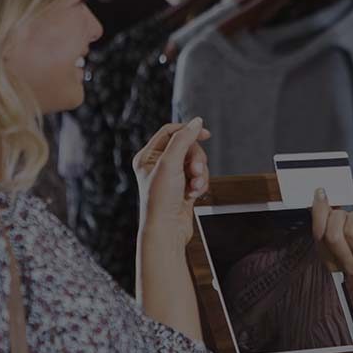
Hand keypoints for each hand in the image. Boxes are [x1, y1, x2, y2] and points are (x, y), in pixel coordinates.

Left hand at [133, 117, 211, 243]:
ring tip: (194, 186)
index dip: (188, 131)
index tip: (205, 134)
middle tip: (196, 170)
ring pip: (196, 163)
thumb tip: (196, 122)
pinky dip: (200, 184)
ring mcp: (171, 178)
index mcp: (147, 156)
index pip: (170, 132)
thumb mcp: (170, 163)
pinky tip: (194, 194)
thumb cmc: (161, 201)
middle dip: (196, 159)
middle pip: (187, 147)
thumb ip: (184, 139)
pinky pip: (199, 177)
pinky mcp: (183, 188)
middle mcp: (158, 166)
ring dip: (200, 174)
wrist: (167, 231)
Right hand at [311, 188, 352, 275]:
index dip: (319, 212)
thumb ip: (329, 222)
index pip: (319, 236)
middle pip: (332, 235)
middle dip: (337, 216)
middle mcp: (349, 266)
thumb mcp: (345, 234)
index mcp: (333, 262)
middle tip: (345, 213)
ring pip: (351, 230)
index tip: (321, 194)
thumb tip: (319, 201)